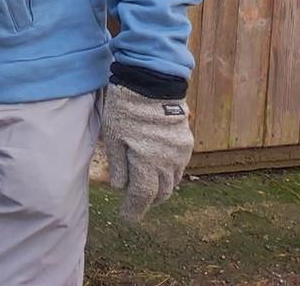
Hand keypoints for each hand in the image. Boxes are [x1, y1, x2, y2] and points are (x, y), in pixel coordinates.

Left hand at [100, 85, 193, 221]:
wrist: (153, 82)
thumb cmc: (127, 108)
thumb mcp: (113, 135)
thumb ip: (118, 164)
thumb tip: (120, 187)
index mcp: (147, 163)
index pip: (143, 196)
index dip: (134, 209)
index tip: (127, 217)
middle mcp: (168, 163)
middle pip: (161, 192)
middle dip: (148, 200)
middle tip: (135, 202)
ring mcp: (180, 153)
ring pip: (173, 181)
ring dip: (161, 188)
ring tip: (147, 187)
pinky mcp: (186, 142)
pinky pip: (179, 167)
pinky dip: (169, 173)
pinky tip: (159, 168)